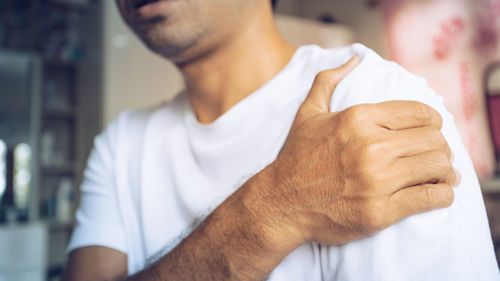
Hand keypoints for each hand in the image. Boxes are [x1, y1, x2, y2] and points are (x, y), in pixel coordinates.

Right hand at [265, 56, 457, 245]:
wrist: (281, 202)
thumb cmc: (296, 158)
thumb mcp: (308, 113)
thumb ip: (329, 81)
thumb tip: (353, 59)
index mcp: (358, 118)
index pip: (419, 113)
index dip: (432, 121)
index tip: (431, 130)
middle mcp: (370, 146)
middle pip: (433, 140)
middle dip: (440, 146)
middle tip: (435, 155)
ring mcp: (376, 181)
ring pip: (437, 167)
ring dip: (445, 171)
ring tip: (441, 174)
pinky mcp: (380, 211)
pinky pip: (430, 198)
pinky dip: (442, 195)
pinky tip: (438, 193)